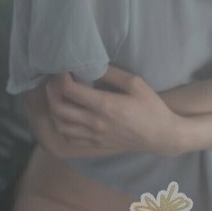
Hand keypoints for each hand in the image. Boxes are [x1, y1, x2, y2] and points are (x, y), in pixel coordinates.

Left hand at [23, 66, 183, 158]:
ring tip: (59, 96)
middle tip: (55, 80)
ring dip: (54, 109)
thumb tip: (92, 65)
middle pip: (58, 108)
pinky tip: (68, 115)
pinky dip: (62, 126)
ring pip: (60, 125)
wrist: (160, 136)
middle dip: (51, 91)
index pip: (69, 90)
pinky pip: (69, 138)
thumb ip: (112, 74)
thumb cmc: (150, 107)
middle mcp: (94, 123)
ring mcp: (93, 136)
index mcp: (104, 105)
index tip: (64, 69)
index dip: (61, 77)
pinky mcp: (95, 145)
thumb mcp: (135, 83)